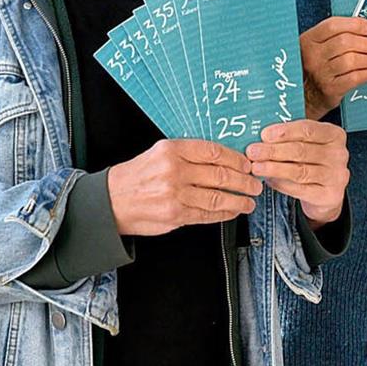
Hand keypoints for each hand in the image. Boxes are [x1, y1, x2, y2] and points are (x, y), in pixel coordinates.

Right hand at [108, 139, 261, 235]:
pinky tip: (232, 211)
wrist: (111, 201)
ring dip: (238, 200)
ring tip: (249, 201)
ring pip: (217, 197)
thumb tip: (223, 159)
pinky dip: (224, 214)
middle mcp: (174, 170)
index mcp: (172, 150)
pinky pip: (206, 215)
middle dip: (244, 181)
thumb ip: (189, 154)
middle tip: (255, 183)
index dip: (236, 158)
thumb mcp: (159, 153)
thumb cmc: (138, 176)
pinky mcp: (175, 215)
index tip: (247, 163)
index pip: (214, 152)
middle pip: (220, 175)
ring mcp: (175, 195)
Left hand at [246, 120, 349, 227]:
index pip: (308, 130)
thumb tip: (262, 137)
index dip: (285, 132)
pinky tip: (268, 180)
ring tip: (256, 167)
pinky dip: (281, 184)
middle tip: (253, 151)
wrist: (328, 191)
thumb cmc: (313, 161)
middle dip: (273, 151)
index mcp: (334, 134)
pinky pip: (300, 189)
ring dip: (274, 168)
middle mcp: (339, 154)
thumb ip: (290, 137)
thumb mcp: (308, 143)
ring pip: (299, 171)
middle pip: (301, 151)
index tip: (264, 134)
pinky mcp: (329, 195)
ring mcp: (336, 176)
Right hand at [299, 16, 366, 119]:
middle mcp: (312, 55)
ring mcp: (320, 72)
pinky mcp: (330, 88)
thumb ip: (339, 35)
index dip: (355, 24)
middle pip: (345, 42)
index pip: (332, 25)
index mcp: (309, 39)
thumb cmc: (321, 64)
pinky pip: (354, 77)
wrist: (310, 94)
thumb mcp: (321, 46)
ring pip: (351, 60)